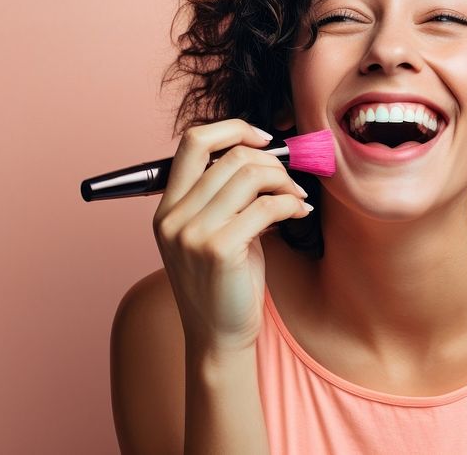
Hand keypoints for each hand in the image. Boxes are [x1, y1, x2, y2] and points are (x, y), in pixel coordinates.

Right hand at [151, 119, 311, 355]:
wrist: (217, 337)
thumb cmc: (223, 283)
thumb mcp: (212, 232)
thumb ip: (225, 195)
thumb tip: (265, 156)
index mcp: (166, 207)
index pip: (192, 142)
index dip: (233, 129)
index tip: (264, 140)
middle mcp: (173, 217)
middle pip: (230, 157)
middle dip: (271, 162)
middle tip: (291, 179)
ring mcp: (192, 233)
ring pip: (250, 176)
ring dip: (284, 181)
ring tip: (297, 197)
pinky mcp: (219, 249)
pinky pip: (267, 206)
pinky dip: (292, 204)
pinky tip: (300, 213)